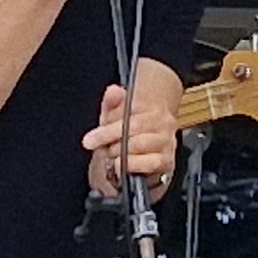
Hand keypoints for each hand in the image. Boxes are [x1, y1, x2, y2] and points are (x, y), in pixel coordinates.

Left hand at [86, 76, 177, 198]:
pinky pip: (150, 163)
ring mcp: (167, 142)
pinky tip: (121, 166)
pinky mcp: (167, 161)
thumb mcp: (115, 117)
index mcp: (152, 107)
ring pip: (140, 143)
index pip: (130, 109)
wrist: (147, 155)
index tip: (90, 139)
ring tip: (110, 156)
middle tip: (99, 147)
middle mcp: (163, 122)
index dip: (108, 125)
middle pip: (134, 125)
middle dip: (110, 138)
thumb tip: (113, 91)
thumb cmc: (130, 133)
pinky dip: (133, 164)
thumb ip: (112, 103)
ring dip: (120, 152)